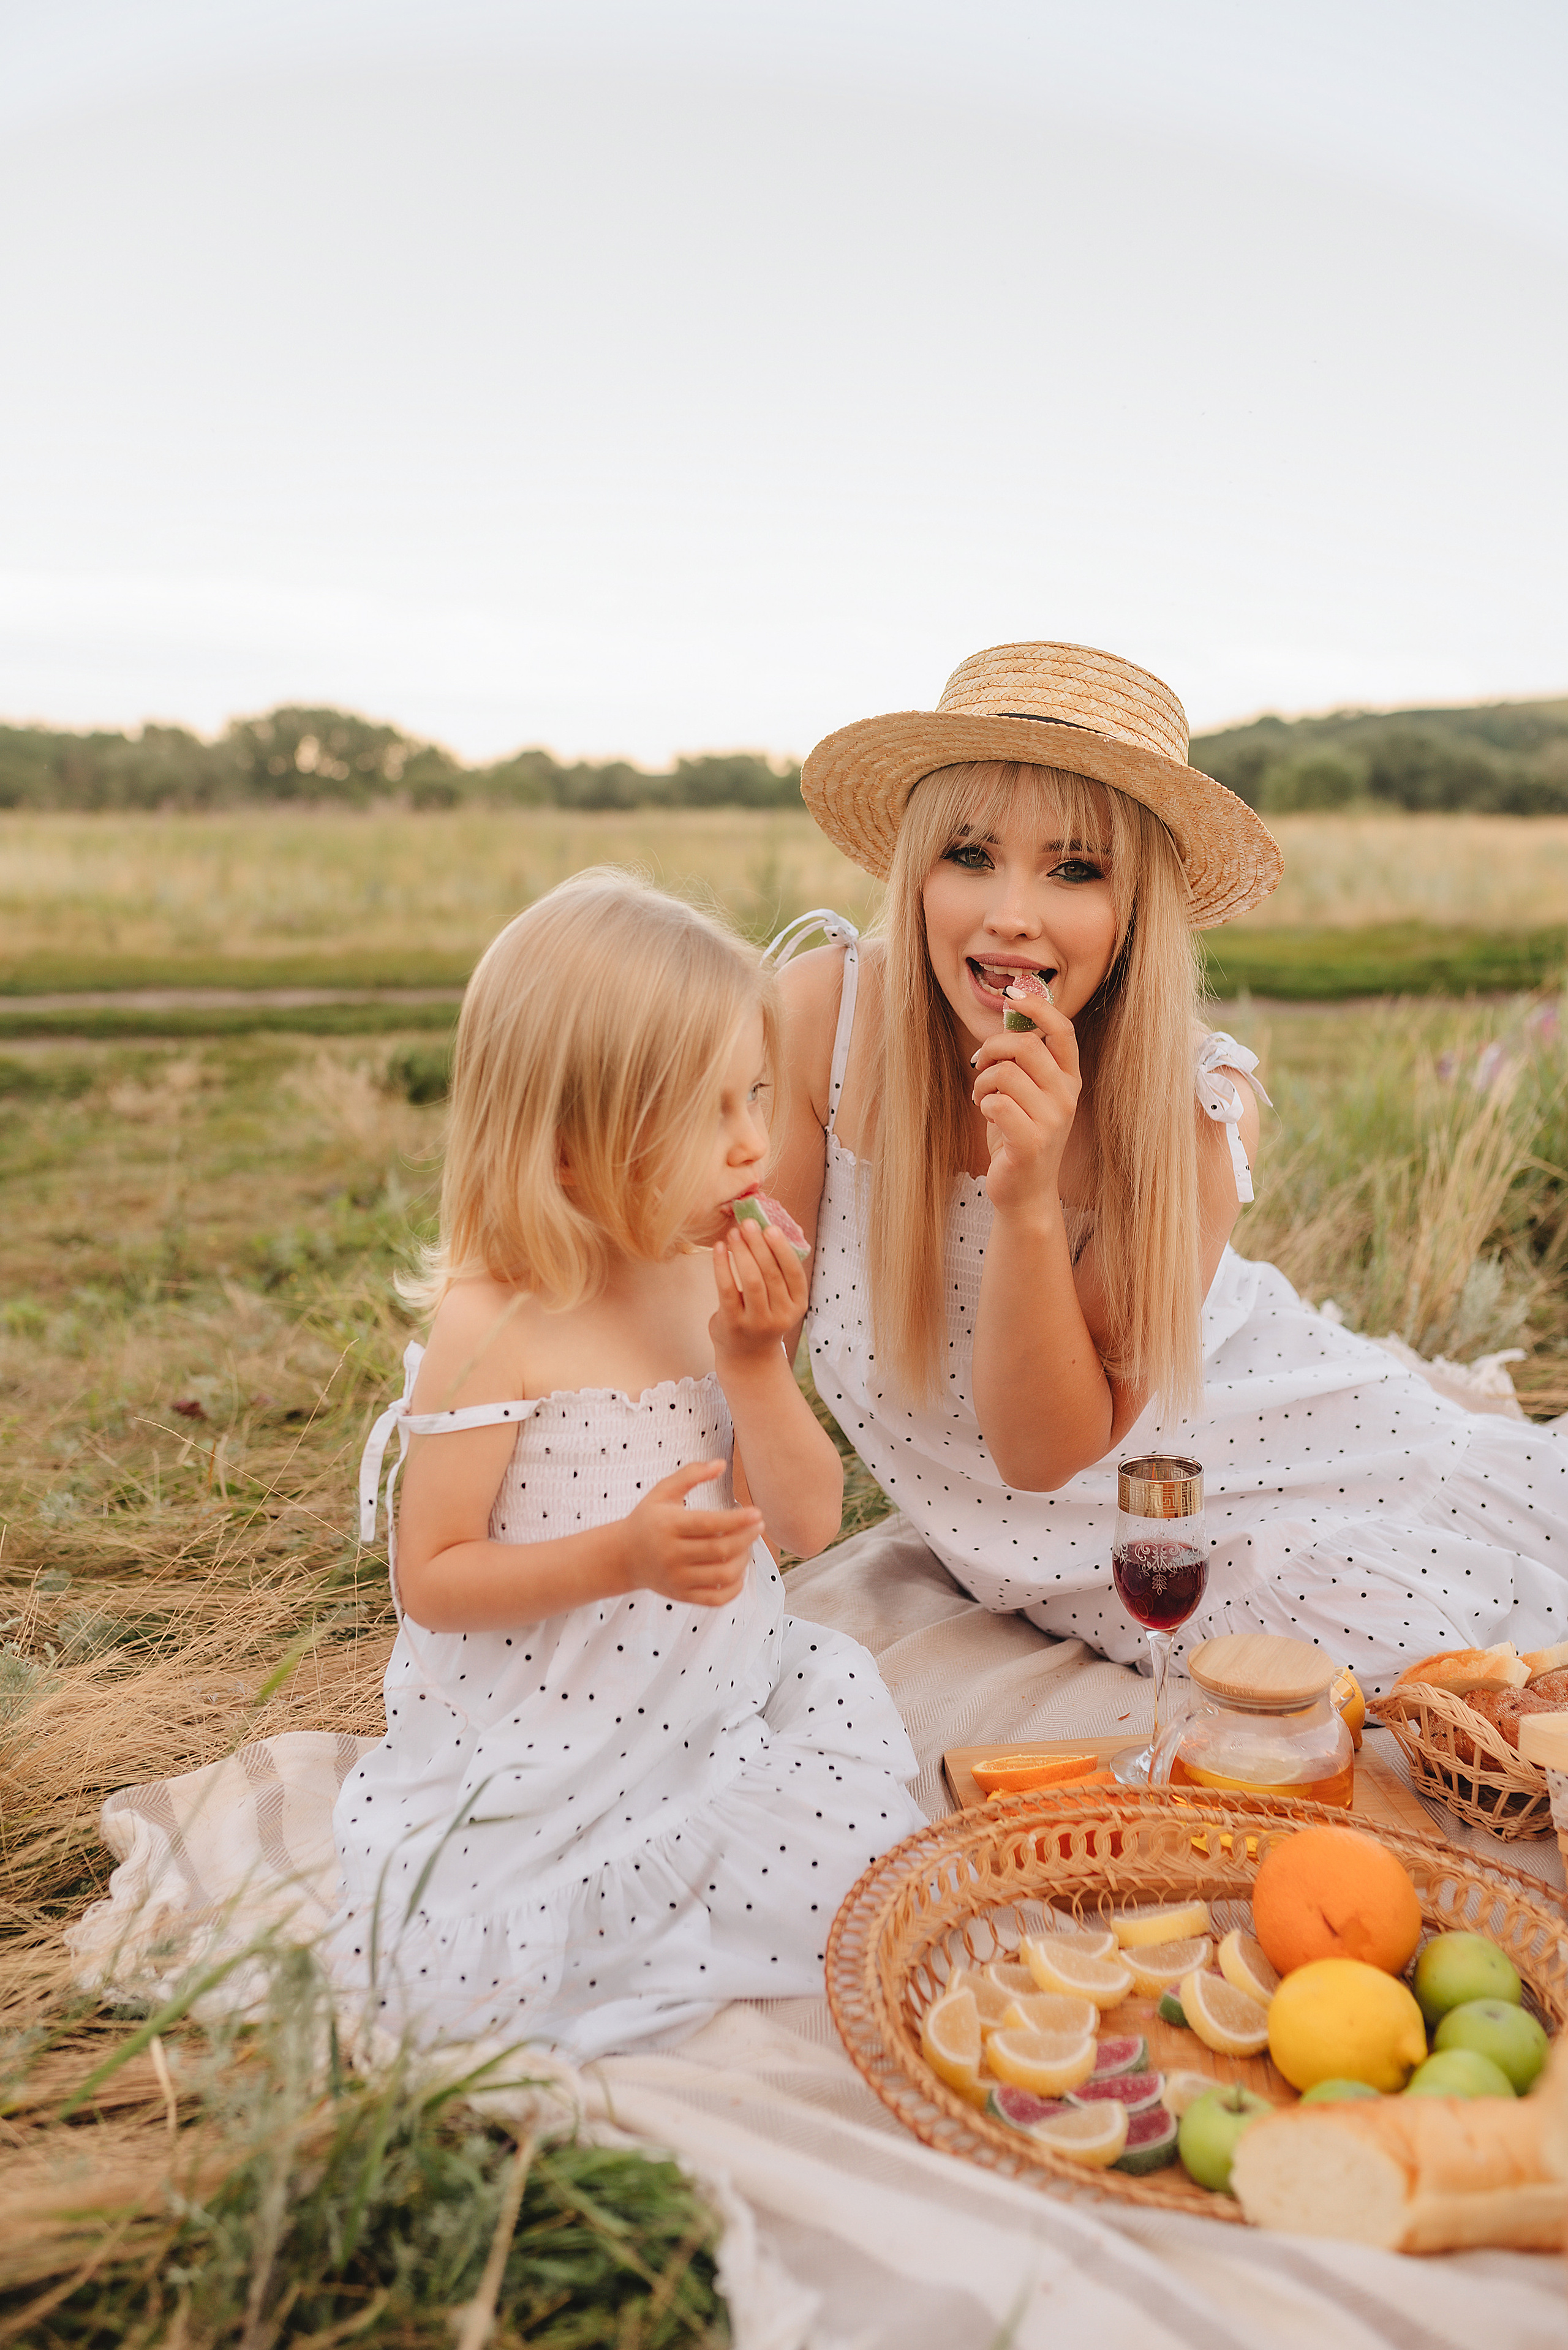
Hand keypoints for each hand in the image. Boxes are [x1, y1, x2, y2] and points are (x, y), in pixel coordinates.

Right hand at [621, 1458, 761, 1607]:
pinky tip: (739, 1571)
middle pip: (721, 1550)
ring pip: (723, 1574)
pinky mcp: (682, 1596)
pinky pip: (717, 1598)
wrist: (623, 1556)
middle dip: (747, 1537)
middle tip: (759, 1526)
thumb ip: (691, 1474)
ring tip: (747, 1545)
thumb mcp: (663, 1491)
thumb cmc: (648, 1519)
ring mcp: (677, 1578)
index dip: (738, 1520)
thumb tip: (722, 1463)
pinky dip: (735, 1587)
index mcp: (669, 1526)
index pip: (710, 1524)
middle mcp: (672, 1554)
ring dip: (744, 1559)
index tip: (757, 1513)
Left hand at [709, 1215, 808, 1366]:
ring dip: (742, 1252)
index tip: (770, 1227)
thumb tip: (765, 1229)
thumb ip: (778, 1273)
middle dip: (759, 1245)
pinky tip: (718, 1249)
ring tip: (733, 1233)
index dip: (782, 1249)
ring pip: (752, 1281)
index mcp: (797, 1305)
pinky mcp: (733, 1324)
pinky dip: (722, 1266)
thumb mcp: (780, 1300)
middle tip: (748, 1223)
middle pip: (772, 1274)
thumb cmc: (763, 1317)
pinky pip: (727, 1289)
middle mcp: (781, 1316)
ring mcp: (757, 1322)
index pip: (793, 1273)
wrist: (747, 1357)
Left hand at [970, 989, 1082, 1215]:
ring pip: (1006, 1073)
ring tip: (982, 1097)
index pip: (1062, 1029)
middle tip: (979, 1066)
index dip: (1037, 1006)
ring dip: (982, 1082)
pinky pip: (997, 1103)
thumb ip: (1023, 1058)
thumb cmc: (1018, 1135)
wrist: (1024, 1190)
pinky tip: (986, 1114)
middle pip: (1026, 1045)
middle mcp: (1067, 1096)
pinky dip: (983, 1104)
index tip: (1011, 995)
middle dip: (992, 1049)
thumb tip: (1010, 1013)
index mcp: (1069, 1079)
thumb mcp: (1026, 1092)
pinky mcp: (1032, 1142)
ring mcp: (1053, 1120)